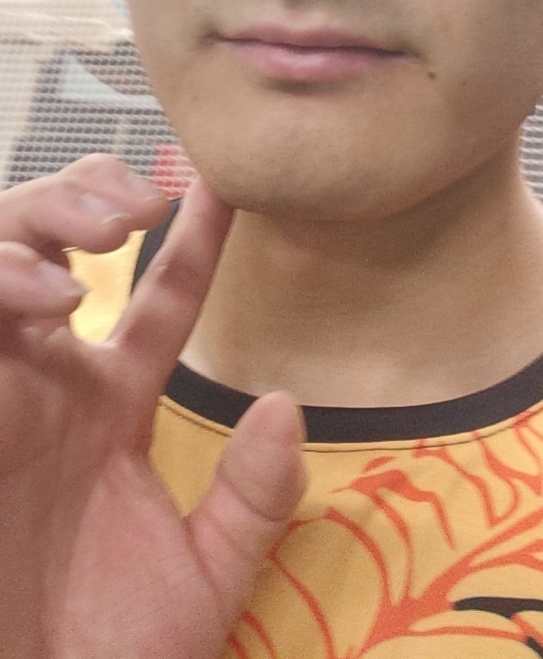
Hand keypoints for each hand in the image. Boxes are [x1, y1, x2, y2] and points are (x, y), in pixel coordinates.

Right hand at [0, 155, 304, 658]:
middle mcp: (49, 382)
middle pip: (55, 242)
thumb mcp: (205, 580)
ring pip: (1, 256)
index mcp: (110, 405)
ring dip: (42, 219)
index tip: (227, 188)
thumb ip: (253, 499)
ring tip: (100, 233)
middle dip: (87, 193)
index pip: (159, 296)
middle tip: (137, 199)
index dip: (197, 237)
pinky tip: (48, 295)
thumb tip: (288, 407)